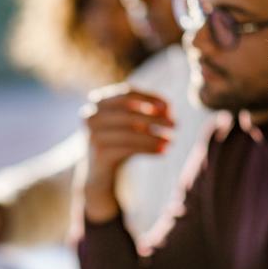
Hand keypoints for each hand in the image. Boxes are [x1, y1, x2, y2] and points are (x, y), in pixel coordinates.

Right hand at [81, 86, 173, 222]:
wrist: (98, 174)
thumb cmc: (118, 143)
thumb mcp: (131, 124)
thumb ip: (147, 112)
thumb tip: (167, 108)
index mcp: (98, 102)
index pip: (126, 94)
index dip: (148, 98)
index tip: (169, 107)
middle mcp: (91, 116)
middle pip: (128, 113)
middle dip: (154, 118)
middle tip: (175, 125)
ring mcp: (93, 135)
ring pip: (129, 133)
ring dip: (154, 136)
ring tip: (171, 141)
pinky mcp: (99, 153)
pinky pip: (128, 149)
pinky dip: (148, 149)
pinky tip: (163, 151)